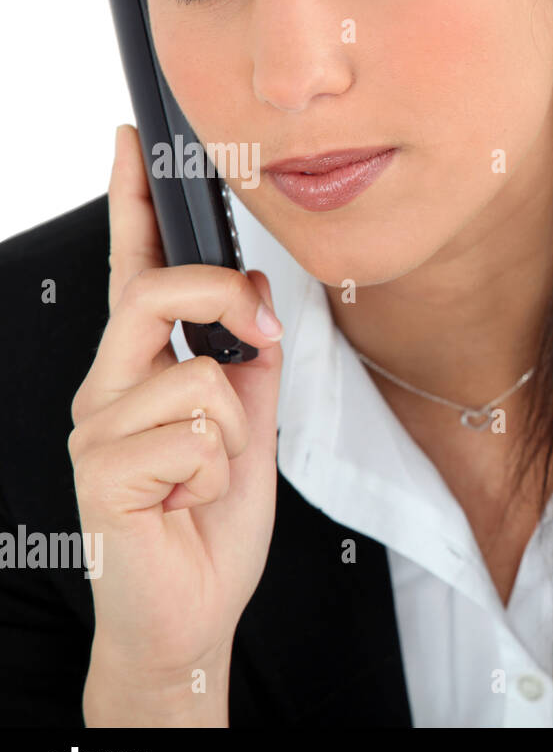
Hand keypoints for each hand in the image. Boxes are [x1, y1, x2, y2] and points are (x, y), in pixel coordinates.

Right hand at [69, 124, 284, 723]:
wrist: (191, 612)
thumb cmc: (209, 521)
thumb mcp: (249, 429)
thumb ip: (247, 362)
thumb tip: (253, 295)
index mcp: (140, 372)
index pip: (133, 273)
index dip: (131, 204)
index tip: (135, 140)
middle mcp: (106, 390)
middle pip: (157, 294)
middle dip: (223, 300)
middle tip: (257, 337)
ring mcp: (97, 430)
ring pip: (201, 378)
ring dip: (235, 437)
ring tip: (206, 479)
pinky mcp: (102, 471)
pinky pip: (199, 434)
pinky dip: (220, 473)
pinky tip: (188, 504)